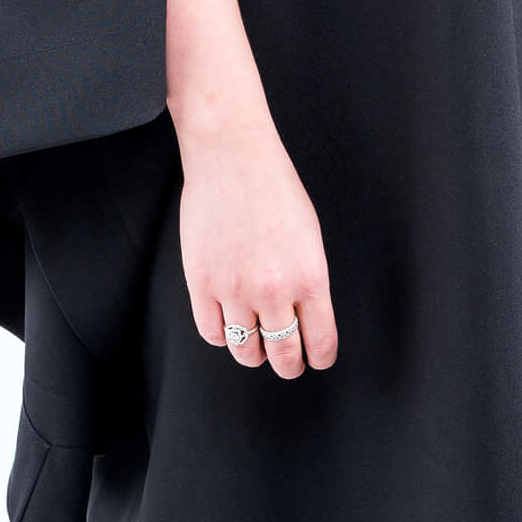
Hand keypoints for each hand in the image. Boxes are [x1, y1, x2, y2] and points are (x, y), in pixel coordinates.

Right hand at [175, 107, 338, 376]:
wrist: (233, 156)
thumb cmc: (274, 187)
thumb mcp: (309, 236)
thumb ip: (308, 281)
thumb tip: (304, 318)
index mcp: (309, 276)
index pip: (320, 342)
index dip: (320, 357)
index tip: (317, 359)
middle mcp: (273, 289)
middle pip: (283, 355)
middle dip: (289, 365)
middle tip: (288, 362)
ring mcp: (234, 288)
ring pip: (245, 351)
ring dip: (253, 353)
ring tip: (256, 343)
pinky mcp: (201, 283)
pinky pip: (212, 332)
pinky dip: (222, 335)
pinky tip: (229, 323)